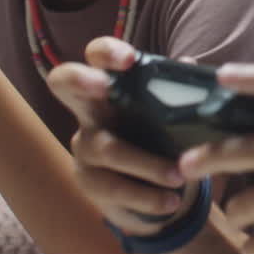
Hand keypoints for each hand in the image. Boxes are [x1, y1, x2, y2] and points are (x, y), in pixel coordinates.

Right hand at [47, 36, 196, 235]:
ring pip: (106, 149)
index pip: (97, 55)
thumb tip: (190, 65)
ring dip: (146, 164)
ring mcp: (84, 145)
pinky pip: (113, 188)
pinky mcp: (88, 181)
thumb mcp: (172, 115)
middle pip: (63, 82)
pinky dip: (146, 196)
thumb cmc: (160, 137)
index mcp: (112, 85)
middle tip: (104, 85)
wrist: (155, 191)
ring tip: (178, 176)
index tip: (130, 60)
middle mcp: (89, 110)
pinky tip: (171, 201)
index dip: (107, 52)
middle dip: (80, 79)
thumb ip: (179, 92)